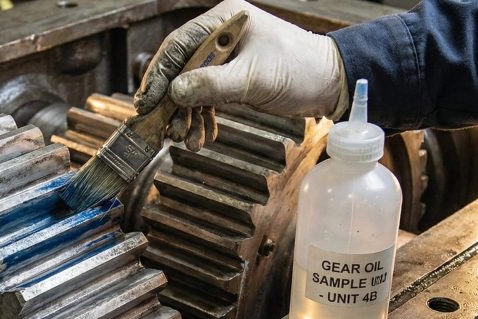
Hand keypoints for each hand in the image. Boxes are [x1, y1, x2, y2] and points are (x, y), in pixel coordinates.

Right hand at [133, 0, 347, 150]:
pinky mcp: (232, 79)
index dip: (159, 75)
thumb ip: (212, 84)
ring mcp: (225, 59)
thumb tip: (174, 92)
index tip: (147, 102)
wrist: (329, 84)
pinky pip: (206, 99)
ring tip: (184, 139)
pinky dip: (201, 119)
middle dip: (171, 103)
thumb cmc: (300, 69)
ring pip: (191, 89)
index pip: (177, 46)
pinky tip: (199, 137)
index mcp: (223, 21)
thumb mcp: (253, 78)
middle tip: (163, 128)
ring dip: (185, 116)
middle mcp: (219, 37)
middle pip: (179, 70)